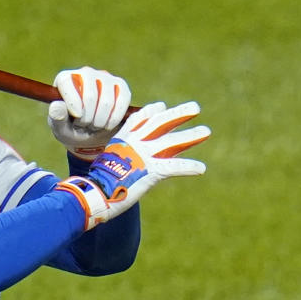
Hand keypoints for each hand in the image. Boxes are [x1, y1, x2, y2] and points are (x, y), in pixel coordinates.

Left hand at [47, 67, 131, 159]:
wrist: (91, 134)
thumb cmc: (71, 128)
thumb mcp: (60, 127)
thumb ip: (57, 117)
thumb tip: (56, 106)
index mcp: (65, 79)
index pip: (67, 83)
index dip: (73, 102)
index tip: (77, 118)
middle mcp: (85, 73)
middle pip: (90, 96)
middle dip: (87, 119)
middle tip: (84, 126)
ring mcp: (104, 77)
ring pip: (106, 102)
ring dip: (100, 122)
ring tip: (93, 126)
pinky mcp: (120, 85)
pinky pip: (121, 102)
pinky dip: (114, 119)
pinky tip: (107, 125)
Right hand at [55, 101, 210, 229]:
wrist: (94, 192)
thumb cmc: (94, 183)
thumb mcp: (103, 166)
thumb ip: (112, 162)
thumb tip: (107, 167)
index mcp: (122, 140)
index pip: (139, 121)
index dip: (151, 112)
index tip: (161, 106)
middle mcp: (135, 144)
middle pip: (160, 124)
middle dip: (178, 115)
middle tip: (195, 107)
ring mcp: (144, 156)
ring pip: (172, 142)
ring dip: (190, 136)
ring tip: (206, 131)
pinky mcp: (152, 171)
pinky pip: (174, 167)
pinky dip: (189, 167)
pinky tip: (201, 168)